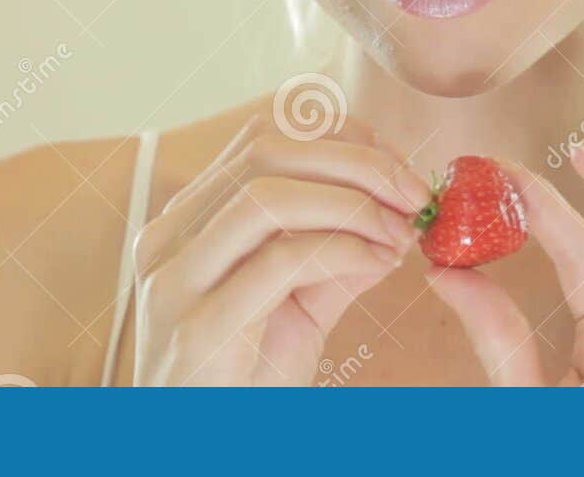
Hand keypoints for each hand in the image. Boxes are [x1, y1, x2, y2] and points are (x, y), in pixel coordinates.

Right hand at [130, 114, 428, 385]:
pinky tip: (379, 264)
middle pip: (266, 152)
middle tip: (414, 193)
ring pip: (267, 197)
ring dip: (352, 204)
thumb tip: (396, 214)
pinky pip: (279, 262)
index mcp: (188, 220)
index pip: (264, 137)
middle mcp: (169, 237)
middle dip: (356, 162)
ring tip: (400, 231)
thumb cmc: (242, 380)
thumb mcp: (295, 306)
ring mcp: (176, 280)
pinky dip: (343, 251)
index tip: (398, 166)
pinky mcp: (197, 327)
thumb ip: (335, 255)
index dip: (341, 139)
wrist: (196, 448)